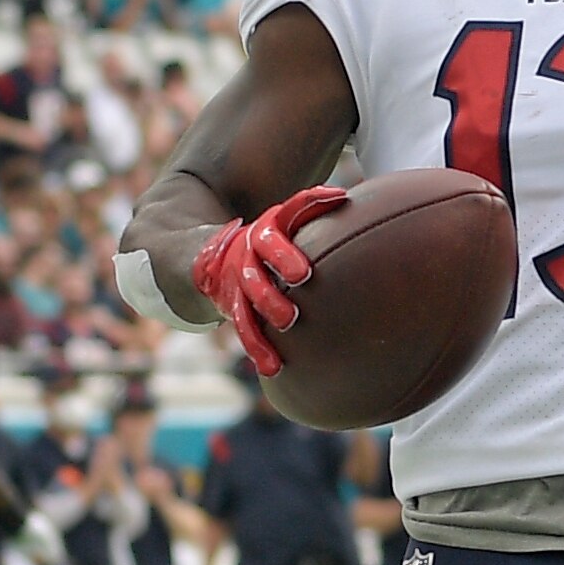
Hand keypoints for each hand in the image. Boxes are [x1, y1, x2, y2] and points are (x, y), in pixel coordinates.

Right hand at [191, 184, 348, 375]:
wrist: (219, 251)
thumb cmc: (271, 233)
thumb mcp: (284, 216)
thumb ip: (310, 205)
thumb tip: (343, 196)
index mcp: (260, 235)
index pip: (268, 242)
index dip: (283, 256)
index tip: (303, 274)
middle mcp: (245, 262)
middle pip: (253, 281)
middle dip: (269, 298)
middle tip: (290, 317)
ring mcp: (238, 289)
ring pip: (244, 312)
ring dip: (259, 334)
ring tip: (276, 355)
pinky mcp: (235, 310)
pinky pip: (244, 332)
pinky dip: (257, 350)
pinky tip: (272, 368)